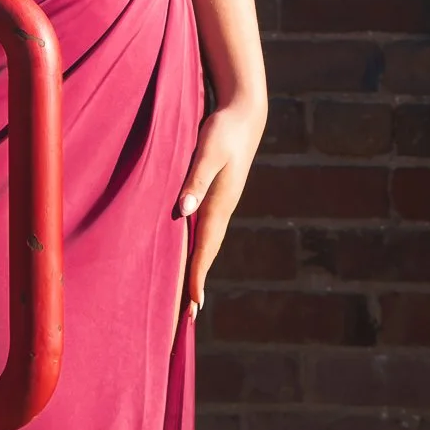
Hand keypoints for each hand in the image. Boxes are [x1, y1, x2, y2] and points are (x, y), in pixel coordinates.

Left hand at [175, 97, 265, 320]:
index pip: (205, 248)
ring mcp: (221, 203)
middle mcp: (221, 209)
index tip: (193, 305)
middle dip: (197, 283)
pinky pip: (205, 229)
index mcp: (219, 204)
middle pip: (207, 253)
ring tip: (189, 295)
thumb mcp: (207, 151)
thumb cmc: (223, 130)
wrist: (244, 114)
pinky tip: (191, 254)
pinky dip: (198, 248)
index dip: (197, 277)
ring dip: (198, 268)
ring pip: (207, 243)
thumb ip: (196, 179)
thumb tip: (184, 211)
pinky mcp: (217, 195)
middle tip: (189, 315)